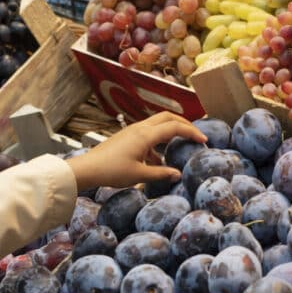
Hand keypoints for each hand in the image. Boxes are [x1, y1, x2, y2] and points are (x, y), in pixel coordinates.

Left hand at [66, 112, 205, 190]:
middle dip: (183, 123)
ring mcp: (132, 131)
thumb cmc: (112, 171)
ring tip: (178, 148)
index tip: (203, 140)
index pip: (175, 127)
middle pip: (167, 117)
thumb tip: (178, 174)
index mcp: (146, 135)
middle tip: (194, 134)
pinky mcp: (126, 136)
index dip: (192, 132)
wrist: (88, 169)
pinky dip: (156, 142)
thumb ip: (161, 174)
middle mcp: (140, 128)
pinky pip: (147, 134)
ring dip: (169, 132)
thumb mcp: (139, 175)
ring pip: (157, 124)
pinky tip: (157, 161)